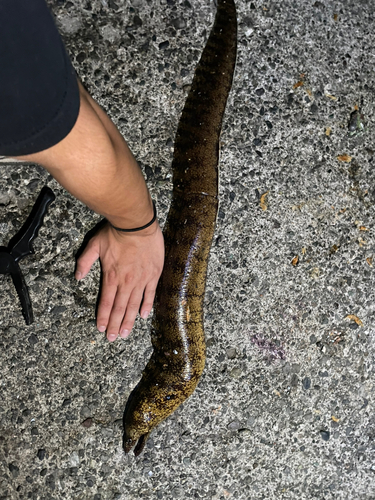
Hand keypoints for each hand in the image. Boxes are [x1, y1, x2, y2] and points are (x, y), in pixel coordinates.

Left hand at [75, 221, 163, 341]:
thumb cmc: (115, 233)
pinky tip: (143, 316)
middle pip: (120, 308)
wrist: (136, 224)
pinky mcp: (153, 274)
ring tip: (125, 333)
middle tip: (112, 338)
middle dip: (115, 325)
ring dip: (129, 321)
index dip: (103, 317)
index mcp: (111, 276)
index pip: (106, 302)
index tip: (101, 328)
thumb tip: (77, 277)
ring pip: (134, 304)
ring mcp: (141, 279)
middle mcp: (126, 282)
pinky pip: (150, 294)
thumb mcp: (94, 245)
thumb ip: (84, 262)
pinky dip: (146, 306)